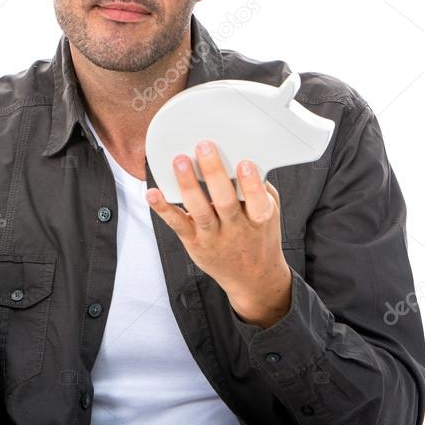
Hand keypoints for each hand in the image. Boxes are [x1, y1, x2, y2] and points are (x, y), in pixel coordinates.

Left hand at [145, 140, 292, 328]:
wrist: (252, 277)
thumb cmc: (259, 236)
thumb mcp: (271, 213)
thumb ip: (260, 189)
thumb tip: (246, 154)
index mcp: (259, 219)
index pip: (257, 202)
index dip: (251, 184)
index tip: (244, 162)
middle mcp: (236, 230)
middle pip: (225, 202)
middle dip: (214, 173)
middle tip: (204, 147)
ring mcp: (213, 237)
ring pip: (200, 211)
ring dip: (188, 185)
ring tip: (180, 161)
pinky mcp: (193, 242)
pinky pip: (177, 224)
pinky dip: (163, 209)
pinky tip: (153, 194)